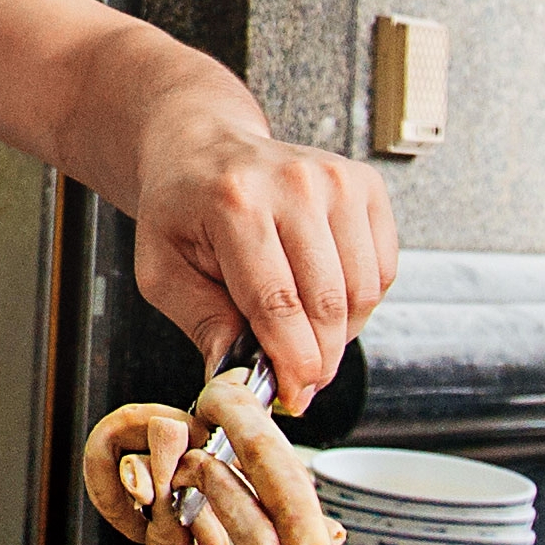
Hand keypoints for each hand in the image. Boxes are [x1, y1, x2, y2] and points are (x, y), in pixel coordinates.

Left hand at [129, 123, 400, 399]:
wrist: (204, 147)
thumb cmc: (181, 210)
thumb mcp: (163, 270)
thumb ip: (202, 324)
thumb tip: (236, 380)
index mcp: (235, 203)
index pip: (277, 303)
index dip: (290, 362)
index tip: (292, 396)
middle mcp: (294, 184)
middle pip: (327, 303)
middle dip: (318, 358)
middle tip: (298, 381)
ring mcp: (337, 180)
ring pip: (363, 292)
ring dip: (340, 334)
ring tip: (303, 335)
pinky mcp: (366, 185)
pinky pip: (382, 271)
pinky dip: (359, 303)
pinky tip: (322, 300)